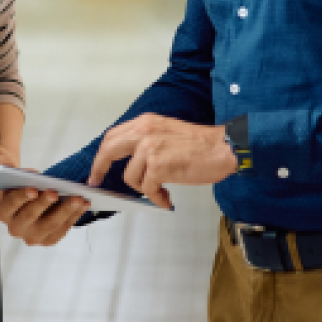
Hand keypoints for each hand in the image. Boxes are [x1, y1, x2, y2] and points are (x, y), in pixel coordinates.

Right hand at [0, 187, 88, 246]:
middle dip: (44, 203)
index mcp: (5, 212)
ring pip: (50, 225)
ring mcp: (32, 237)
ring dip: (65, 211)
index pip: (12, 204)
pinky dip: (74, 216)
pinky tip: (83, 204)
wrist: (30, 204)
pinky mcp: (47, 241)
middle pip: (30, 216)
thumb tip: (41, 179)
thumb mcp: (21, 181)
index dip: (22, 196)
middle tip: (55, 192)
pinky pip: (62, 229)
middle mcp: (15, 228)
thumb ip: (27, 178)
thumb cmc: (25, 189)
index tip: (33, 189)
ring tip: (78, 199)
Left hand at [86, 114, 236, 207]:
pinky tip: (167, 198)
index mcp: (145, 123)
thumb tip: (131, 160)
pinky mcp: (158, 166)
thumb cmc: (201, 145)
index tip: (97, 168)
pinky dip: (156, 198)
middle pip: (108, 150)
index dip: (102, 154)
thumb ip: (146, 141)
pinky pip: (147, 189)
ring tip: (161, 191)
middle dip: (100, 168)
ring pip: (130, 177)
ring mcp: (150, 149)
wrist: (223, 148)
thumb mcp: (166, 133)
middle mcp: (144, 132)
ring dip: (144, 189)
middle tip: (98, 181)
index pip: (112, 136)